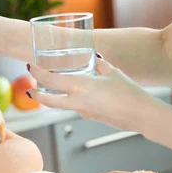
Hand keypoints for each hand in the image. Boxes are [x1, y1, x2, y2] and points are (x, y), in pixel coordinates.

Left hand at [27, 57, 158, 131]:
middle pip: (47, 100)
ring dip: (51, 97)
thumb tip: (94, 56)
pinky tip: (75, 92)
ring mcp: (82, 111)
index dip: (37, 73)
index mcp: (81, 87)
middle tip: (30, 86)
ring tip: (49, 87)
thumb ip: (100, 64)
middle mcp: (77, 101)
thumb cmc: (129, 92)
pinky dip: (69, 99)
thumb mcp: (113, 72)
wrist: (141, 115)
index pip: (50, 80)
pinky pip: (74, 106)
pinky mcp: (89, 117)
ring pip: (60, 105)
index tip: (30, 66)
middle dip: (35, 93)